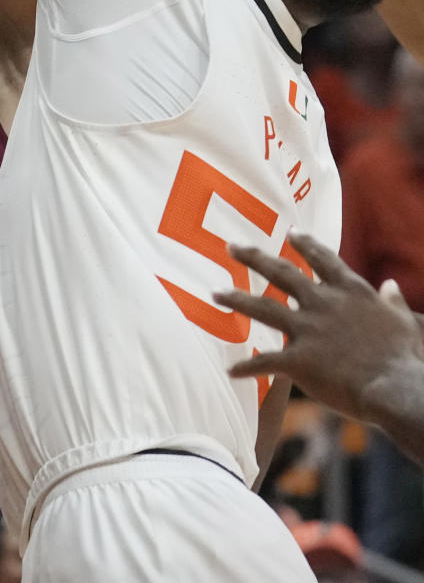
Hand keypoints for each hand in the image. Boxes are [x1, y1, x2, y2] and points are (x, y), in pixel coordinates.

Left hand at [214, 231, 423, 420]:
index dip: (305, 243)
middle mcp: (323, 303)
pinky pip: (265, 361)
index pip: (322, 258)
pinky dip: (247, 367)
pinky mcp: (299, 360)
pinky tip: (231, 371)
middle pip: (281, 272)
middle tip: (231, 245)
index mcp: (350, 291)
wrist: (395, 387)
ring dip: (236, 299)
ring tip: (215, 292)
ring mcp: (308, 329)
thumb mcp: (402, 322)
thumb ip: (392, 302)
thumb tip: (390, 286)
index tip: (290, 231)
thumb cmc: (404, 357)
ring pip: (262, 308)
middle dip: (253, 257)